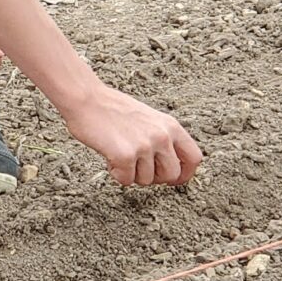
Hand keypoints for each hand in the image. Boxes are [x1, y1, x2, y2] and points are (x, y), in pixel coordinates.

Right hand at [64, 85, 203, 187]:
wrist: (87, 99)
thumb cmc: (112, 108)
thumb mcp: (149, 119)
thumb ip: (162, 138)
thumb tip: (170, 166)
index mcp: (171, 126)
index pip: (194, 158)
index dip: (185, 174)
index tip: (173, 179)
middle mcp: (162, 136)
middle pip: (171, 175)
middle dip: (154, 178)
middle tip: (138, 168)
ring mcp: (144, 146)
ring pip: (146, 181)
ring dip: (131, 174)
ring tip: (119, 154)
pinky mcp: (125, 155)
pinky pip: (126, 180)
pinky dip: (115, 173)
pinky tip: (109, 157)